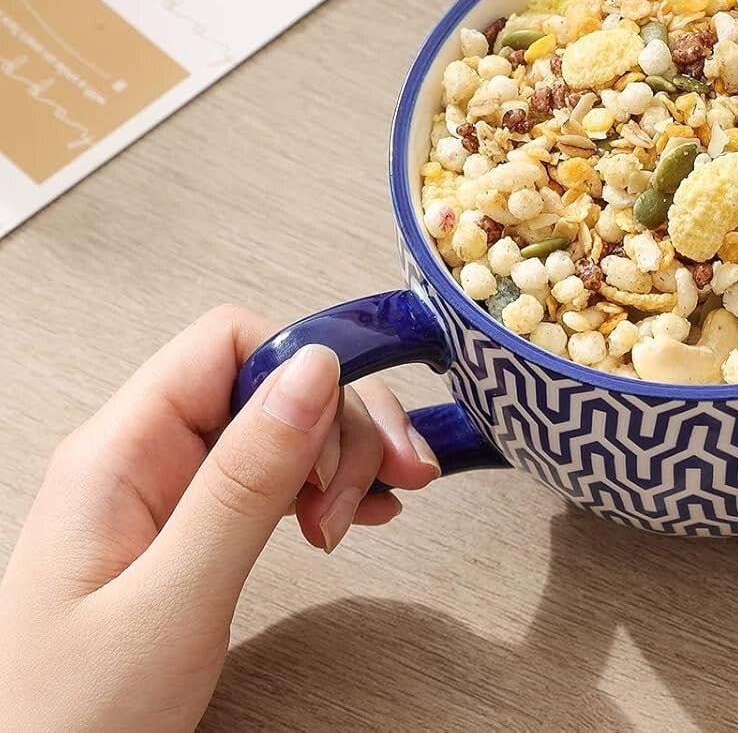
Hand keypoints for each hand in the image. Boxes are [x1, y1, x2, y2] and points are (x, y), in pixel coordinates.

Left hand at [0, 306, 439, 730]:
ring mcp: (161, 496)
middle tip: (373, 488)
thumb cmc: (63, 727)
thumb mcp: (169, 603)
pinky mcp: (184, 534)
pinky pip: (269, 477)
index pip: (228, 343)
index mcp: (117, 454)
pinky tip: (353, 512)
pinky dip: (325, 488)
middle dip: (338, 426)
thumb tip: (313, 368)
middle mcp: (138, 460)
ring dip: (341, 458)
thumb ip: (243, 482)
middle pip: (267, 381)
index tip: (352, 435)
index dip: (306, 371)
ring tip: (368, 508)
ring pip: (279, 427)